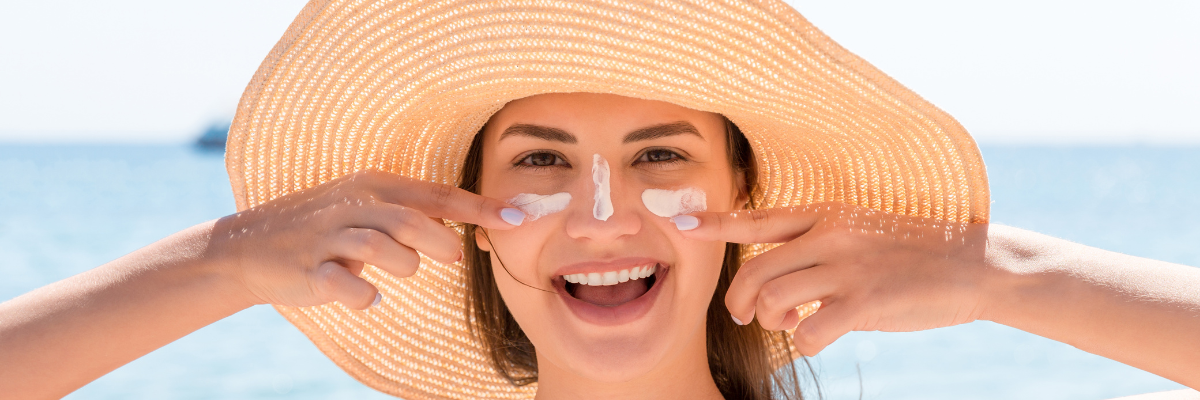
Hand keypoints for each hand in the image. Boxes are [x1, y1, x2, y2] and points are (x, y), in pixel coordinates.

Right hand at [209, 170, 519, 309]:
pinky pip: (347, 286)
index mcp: (375, 186)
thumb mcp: (369, 209)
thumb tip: (467, 232)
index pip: (438, 195)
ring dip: (402, 267)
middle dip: (441, 242)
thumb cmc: (325, 228)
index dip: (480, 208)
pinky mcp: (309, 269)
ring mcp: (329, 237)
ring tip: (395, 272)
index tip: (519, 219)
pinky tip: (368, 297)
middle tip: (451, 255)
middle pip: (413, 221)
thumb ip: (415, 216)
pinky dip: (364, 296)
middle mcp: (354, 206)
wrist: (249, 246)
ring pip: (384, 251)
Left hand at [678, 202, 990, 355]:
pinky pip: (808, 330)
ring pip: (773, 299)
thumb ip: (812, 255)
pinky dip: (804, 341)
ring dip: (770, 320)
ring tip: (786, 322)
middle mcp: (830, 235)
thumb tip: (773, 299)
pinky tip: (820, 337)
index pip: (757, 218)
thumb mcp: (859, 236)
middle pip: (754, 269)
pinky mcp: (865, 301)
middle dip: (739, 298)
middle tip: (745, 313)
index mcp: (826, 214)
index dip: (714, 222)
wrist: (975, 264)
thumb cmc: (912, 254)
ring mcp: (847, 267)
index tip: (679, 222)